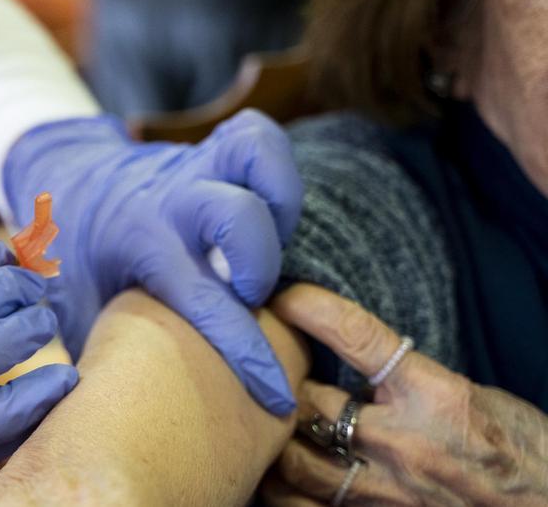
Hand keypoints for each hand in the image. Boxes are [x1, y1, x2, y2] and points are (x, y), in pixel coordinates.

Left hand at [3, 109, 302, 413]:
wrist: (64, 178)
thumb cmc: (73, 257)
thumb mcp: (70, 305)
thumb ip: (98, 347)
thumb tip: (104, 416)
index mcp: (135, 243)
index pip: (202, 299)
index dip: (244, 350)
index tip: (274, 393)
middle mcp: (169, 199)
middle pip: (236, 214)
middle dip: (259, 262)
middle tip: (249, 294)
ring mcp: (194, 167)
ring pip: (258, 154)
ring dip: (280, 200)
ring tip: (269, 244)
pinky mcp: (213, 151)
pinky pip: (258, 137)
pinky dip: (275, 169)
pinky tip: (270, 209)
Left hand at [264, 284, 547, 505]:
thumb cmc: (518, 448)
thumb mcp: (470, 392)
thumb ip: (408, 377)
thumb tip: (352, 357)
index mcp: (434, 395)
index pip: (359, 338)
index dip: (313, 311)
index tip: (283, 297)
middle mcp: (404, 442)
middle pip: (310, 403)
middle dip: (281, 386)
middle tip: (268, 374)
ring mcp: (389, 490)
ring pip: (297, 462)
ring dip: (276, 441)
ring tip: (266, 425)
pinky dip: (287, 491)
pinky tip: (276, 475)